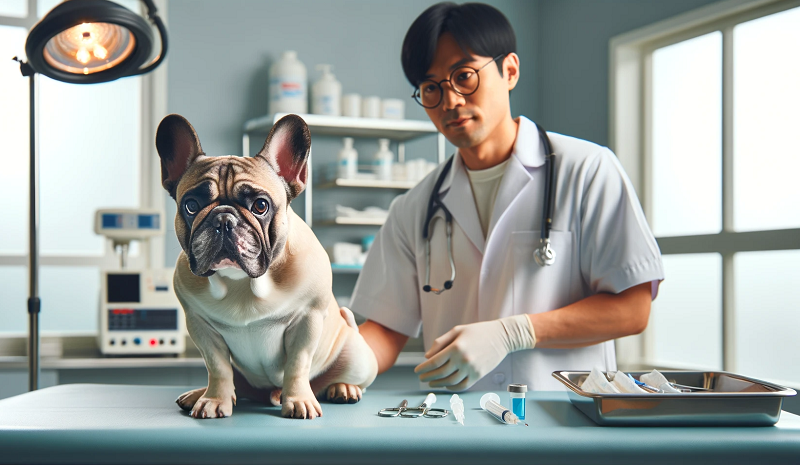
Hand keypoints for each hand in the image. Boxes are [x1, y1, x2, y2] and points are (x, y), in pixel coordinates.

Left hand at [414, 315, 535, 390]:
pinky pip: (462, 386)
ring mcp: (471, 370)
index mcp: (456, 348)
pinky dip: (452, 387)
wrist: (502, 337)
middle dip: (428, 377)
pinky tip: (446, 384)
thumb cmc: (478, 331)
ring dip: (438, 383)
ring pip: (450, 382)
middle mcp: (463, 360)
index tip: (417, 370)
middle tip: (421, 377)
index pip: (434, 362)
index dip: (423, 368)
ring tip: (431, 382)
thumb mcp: (457, 330)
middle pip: (440, 373)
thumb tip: (427, 356)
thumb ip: (441, 342)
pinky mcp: (478, 376)